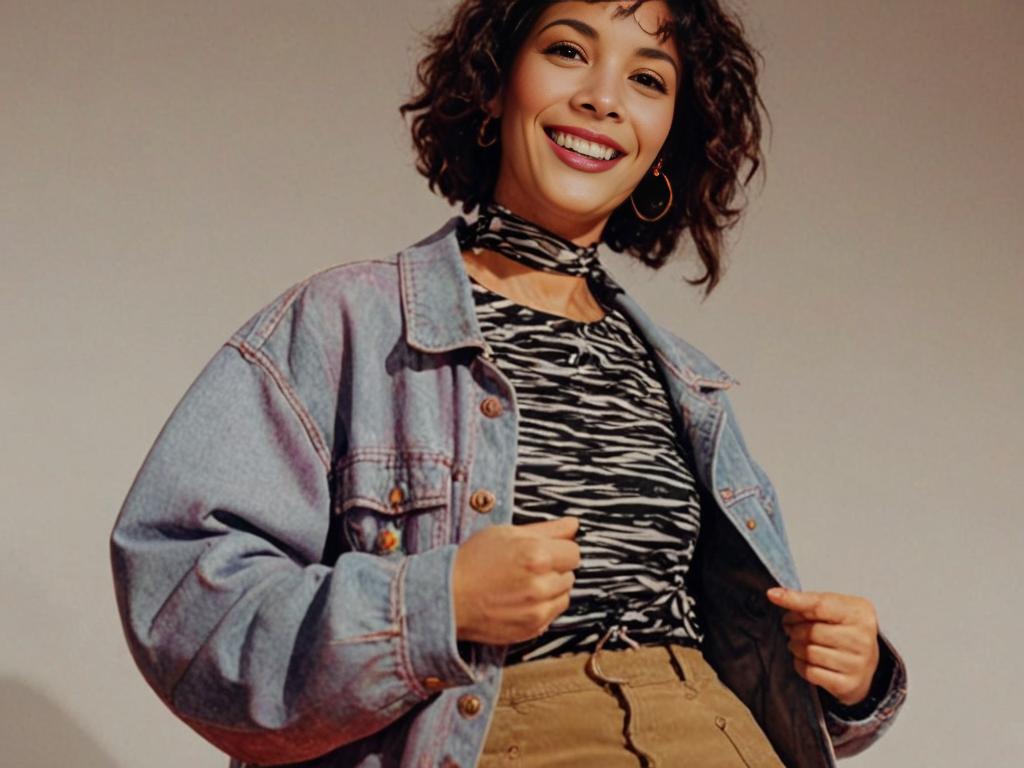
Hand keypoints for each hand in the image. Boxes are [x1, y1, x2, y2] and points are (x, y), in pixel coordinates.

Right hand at [453, 516, 579, 645]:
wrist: (447, 597)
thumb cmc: (472, 561)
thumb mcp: (506, 534)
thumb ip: (547, 529)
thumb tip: (574, 524)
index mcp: (537, 556)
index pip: (574, 552)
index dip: (559, 549)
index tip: (544, 550)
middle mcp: (541, 585)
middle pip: (570, 574)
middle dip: (554, 568)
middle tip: (526, 567)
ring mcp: (537, 611)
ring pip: (564, 596)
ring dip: (551, 589)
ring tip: (523, 584)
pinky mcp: (532, 629)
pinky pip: (551, 615)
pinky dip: (541, 607)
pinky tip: (519, 600)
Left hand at [765, 587, 879, 706]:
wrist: (865, 662)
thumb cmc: (843, 628)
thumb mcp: (834, 607)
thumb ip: (808, 601)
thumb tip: (775, 595)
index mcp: (859, 613)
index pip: (820, 606)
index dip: (794, 600)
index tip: (772, 595)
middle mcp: (862, 639)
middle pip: (811, 631)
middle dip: (794, 628)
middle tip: (791, 628)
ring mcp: (857, 664)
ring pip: (809, 652)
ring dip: (795, 647)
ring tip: (798, 643)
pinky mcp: (848, 684)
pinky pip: (810, 672)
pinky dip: (800, 664)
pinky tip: (805, 659)